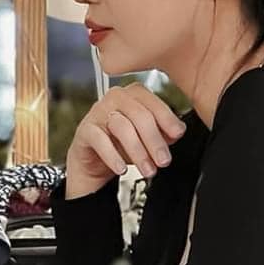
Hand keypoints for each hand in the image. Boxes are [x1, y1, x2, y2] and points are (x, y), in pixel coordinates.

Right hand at [64, 83, 188, 198]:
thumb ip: (164, 132)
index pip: (153, 101)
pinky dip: (113, 156)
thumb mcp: (148, 139)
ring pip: (122, 127)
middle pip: (139, 115)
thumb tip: (178, 130)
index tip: (178, 134)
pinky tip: (122, 169)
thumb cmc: (122, 144)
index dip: (167, 118)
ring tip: (147, 170)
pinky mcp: (85, 129)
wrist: (94, 161)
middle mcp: (115, 98)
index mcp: (134, 94)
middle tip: (163, 161)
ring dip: (138, 152)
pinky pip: (99, 140)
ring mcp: (98, 112)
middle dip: (154, 140)